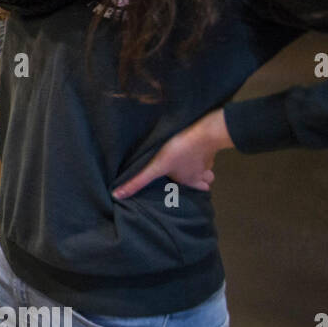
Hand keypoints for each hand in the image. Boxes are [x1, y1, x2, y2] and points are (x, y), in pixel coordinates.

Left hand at [112, 109, 233, 198]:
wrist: (205, 130)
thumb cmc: (179, 151)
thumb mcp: (156, 167)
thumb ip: (138, 181)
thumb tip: (118, 195)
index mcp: (191, 180)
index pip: (199, 190)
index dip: (194, 191)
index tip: (186, 189)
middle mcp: (202, 172)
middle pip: (206, 180)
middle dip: (199, 180)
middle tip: (187, 176)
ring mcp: (208, 158)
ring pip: (208, 167)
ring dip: (200, 166)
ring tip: (189, 162)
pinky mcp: (209, 143)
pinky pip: (207, 151)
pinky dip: (201, 151)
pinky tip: (192, 145)